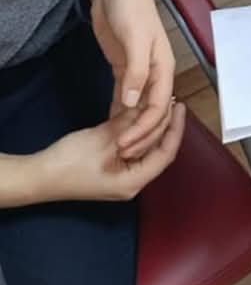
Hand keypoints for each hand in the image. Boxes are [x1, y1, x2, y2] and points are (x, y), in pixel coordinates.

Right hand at [32, 104, 185, 204]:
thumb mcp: (102, 139)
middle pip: (157, 152)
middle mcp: (132, 183)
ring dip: (151, 128)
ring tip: (158, 105)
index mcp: (133, 182)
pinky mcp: (112, 170)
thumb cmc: (67, 163)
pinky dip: (137, 133)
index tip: (179, 106)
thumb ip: (128, 124)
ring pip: (145, 150)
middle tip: (171, 101)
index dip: (175, 129)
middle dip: (165, 126)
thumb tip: (148, 106)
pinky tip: (139, 116)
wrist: (37, 177)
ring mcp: (122, 178)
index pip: (166, 154)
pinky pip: (132, 150)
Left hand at [88, 0, 175, 155]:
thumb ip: (135, 71)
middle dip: (140, 134)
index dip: (145, 129)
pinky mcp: (123, 67)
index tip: (127, 144)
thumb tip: (133, 104)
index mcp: (162, 66)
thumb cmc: (130, 7)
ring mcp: (139, 70)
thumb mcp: (133, 38)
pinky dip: (121, 112)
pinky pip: (126, 96)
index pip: (158, 107)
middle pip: (152, 112)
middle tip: (121, 152)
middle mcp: (154, 72)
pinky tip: (113, 125)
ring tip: (117, 145)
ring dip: (131, 126)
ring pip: (139, 106)